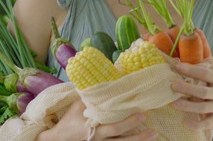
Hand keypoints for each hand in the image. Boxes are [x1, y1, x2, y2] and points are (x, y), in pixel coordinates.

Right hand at [38, 100, 157, 140]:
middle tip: (150, 122)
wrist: (59, 140)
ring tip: (154, 134)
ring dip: (139, 140)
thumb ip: (92, 96)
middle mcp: (100, 139)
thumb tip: (105, 78)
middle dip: (136, 130)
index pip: (114, 125)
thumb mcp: (78, 106)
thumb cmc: (69, 121)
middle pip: (120, 136)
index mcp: (94, 127)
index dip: (128, 121)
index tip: (142, 113)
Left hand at [170, 61, 212, 129]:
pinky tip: (186, 123)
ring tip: (174, 103)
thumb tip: (196, 55)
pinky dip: (197, 124)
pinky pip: (208, 123)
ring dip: (188, 106)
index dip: (191, 69)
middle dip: (187, 88)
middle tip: (173, 85)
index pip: (205, 73)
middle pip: (202, 91)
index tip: (178, 66)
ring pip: (203, 108)